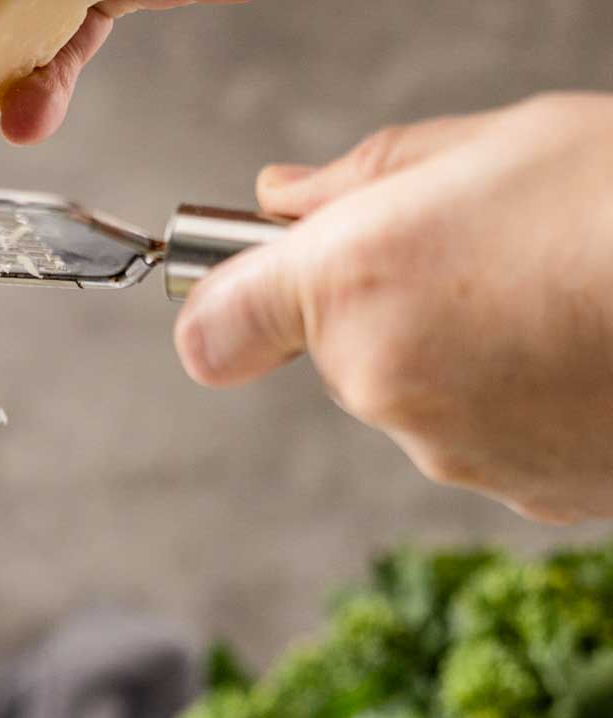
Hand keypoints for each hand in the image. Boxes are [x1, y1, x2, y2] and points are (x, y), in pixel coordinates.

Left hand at [174, 93, 612, 522]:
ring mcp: (452, 454)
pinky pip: (492, 444)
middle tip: (486, 251)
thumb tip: (281, 199)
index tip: (261, 279)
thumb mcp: (494, 142)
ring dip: (465, 358)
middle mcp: (382, 388)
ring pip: (422, 402)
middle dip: (391, 306)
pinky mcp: (523, 496)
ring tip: (558, 298)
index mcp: (354, 286)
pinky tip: (584, 354)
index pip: (219, 325)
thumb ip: (366, 178)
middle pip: (345, 353)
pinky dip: (523, 406)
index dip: (238, 299)